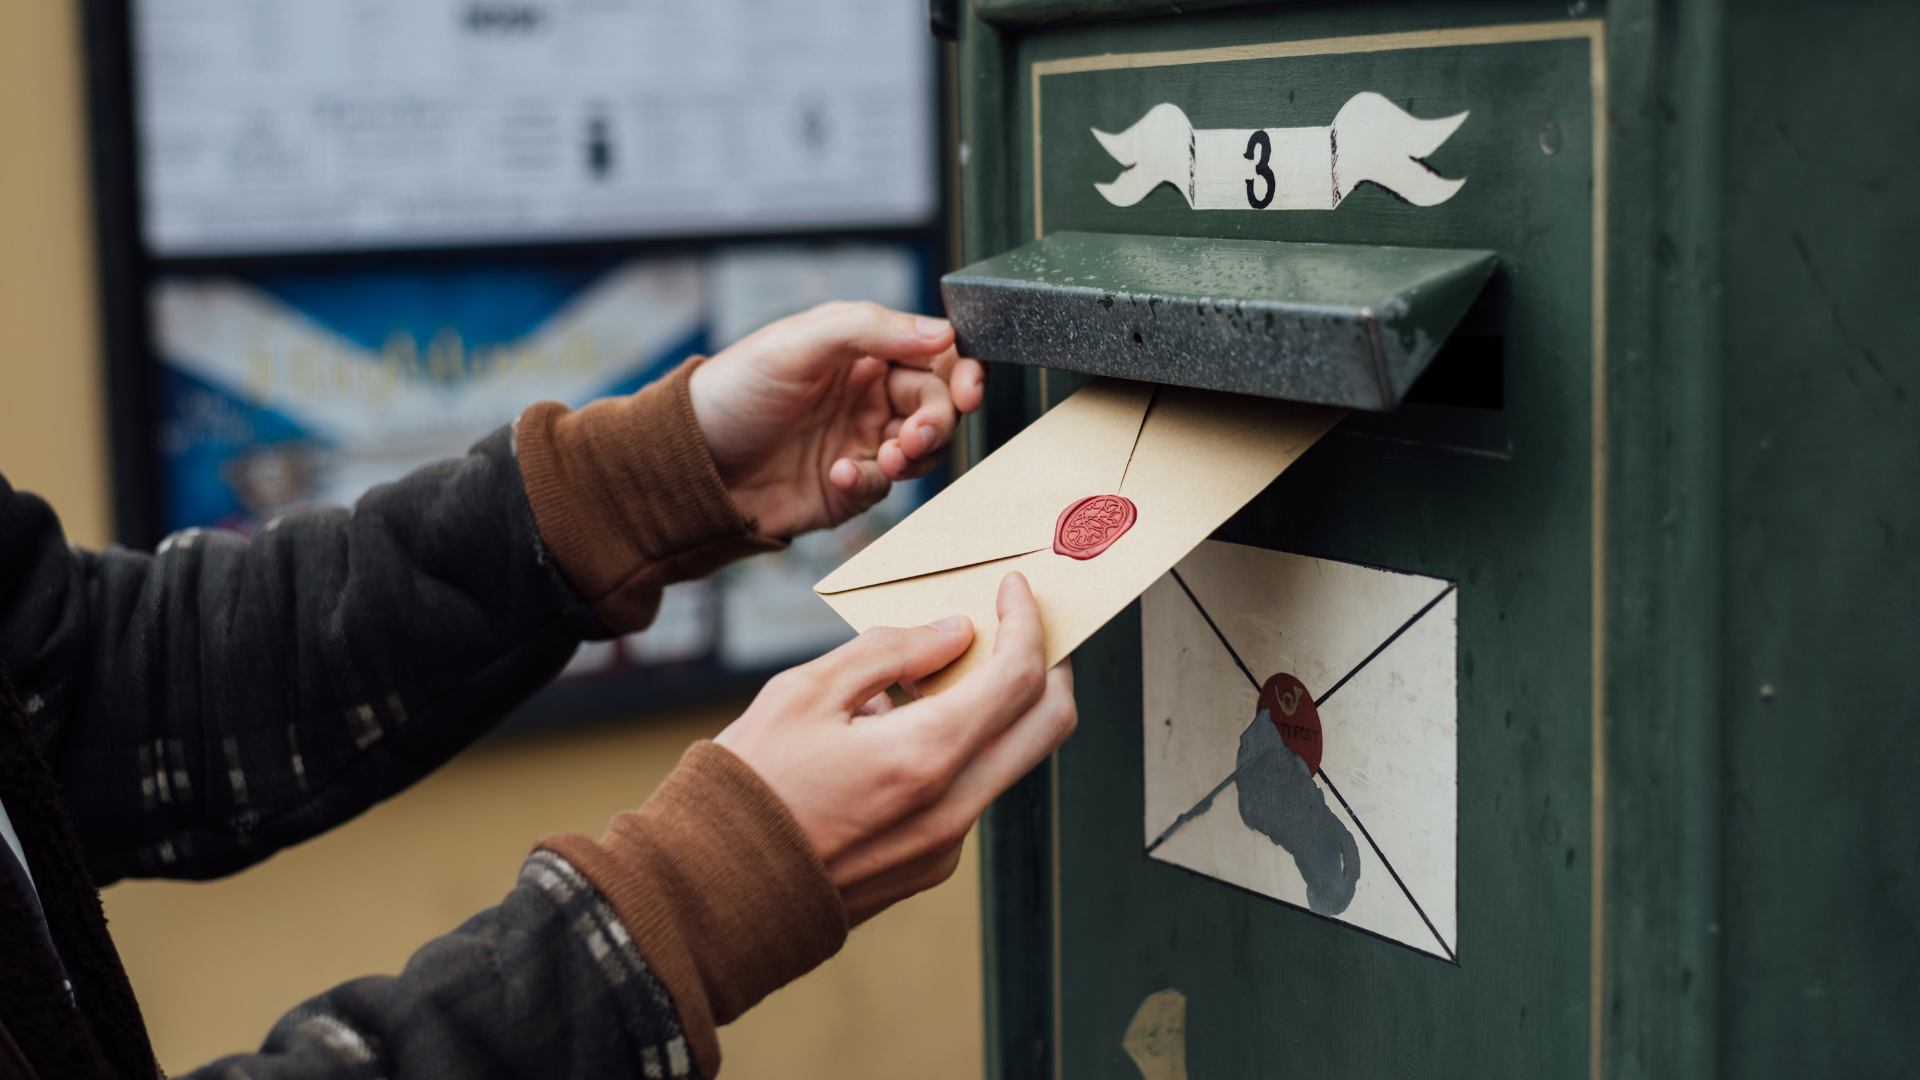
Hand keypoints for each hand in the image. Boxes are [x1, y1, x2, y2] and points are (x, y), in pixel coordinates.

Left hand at [687, 301, 986, 537]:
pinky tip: (838, 473)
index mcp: (862, 350)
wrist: (689, 464)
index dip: (961, 370)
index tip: (968, 389)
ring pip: (923, 450)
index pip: (933, 354)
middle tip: (912, 437)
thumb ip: (872, 330)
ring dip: (913, 454)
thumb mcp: (798, 344)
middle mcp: (868, 394)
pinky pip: (885, 488)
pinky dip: (871, 481)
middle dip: (936, 421)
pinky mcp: (849, 486)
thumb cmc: (732, 392)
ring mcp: (861, 441)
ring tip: (884, 458)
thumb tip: (942, 334)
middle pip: (937, 405)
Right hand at [714, 572, 1075, 922]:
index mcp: (922, 758)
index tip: (1014, 589)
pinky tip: (897, 733)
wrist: (710, 895)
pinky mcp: (930, 867)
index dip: (1026, 621)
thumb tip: (953, 632)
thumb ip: (888, 653)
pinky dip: (957, 751)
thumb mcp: (804, 693)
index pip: (1018, 676)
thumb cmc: (746, 788)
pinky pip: (968, 794)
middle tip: (1021, 627)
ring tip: (932, 676)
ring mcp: (946, 846)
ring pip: (1008, 760)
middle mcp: (951, 809)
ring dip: (995, 709)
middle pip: (1048, 724)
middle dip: (1048, 664)